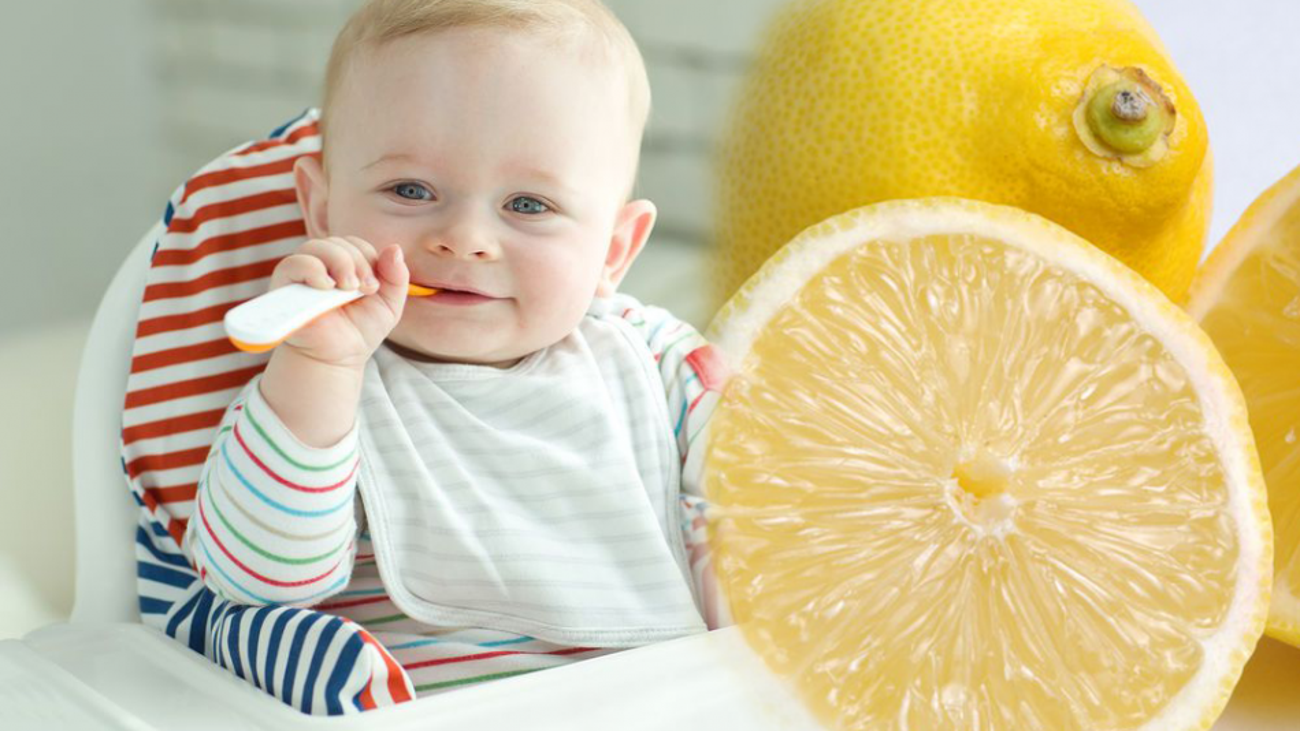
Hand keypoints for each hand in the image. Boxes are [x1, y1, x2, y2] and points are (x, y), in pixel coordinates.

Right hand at [268, 236, 408, 368]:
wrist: (338, 358)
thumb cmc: (359, 331)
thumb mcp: (389, 304)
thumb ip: (397, 277)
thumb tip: (395, 247)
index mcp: (344, 265)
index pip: (355, 244)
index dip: (368, 259)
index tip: (373, 287)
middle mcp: (320, 264)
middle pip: (337, 242)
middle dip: (357, 262)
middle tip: (363, 290)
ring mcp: (301, 273)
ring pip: (316, 246)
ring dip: (339, 262)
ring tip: (347, 289)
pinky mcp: (283, 285)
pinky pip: (294, 263)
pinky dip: (313, 269)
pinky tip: (326, 286)